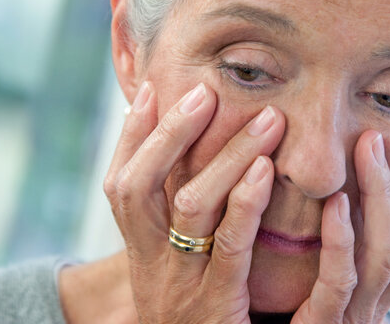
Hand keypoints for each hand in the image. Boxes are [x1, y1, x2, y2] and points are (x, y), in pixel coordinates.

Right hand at [104, 81, 285, 322]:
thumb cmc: (196, 312)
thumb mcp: (176, 265)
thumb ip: (179, 217)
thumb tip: (186, 161)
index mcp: (139, 249)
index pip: (121, 182)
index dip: (131, 136)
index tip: (150, 89)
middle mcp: (149, 263)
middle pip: (142, 186)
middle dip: (172, 134)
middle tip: (207, 92)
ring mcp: (180, 284)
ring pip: (189, 207)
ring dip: (226, 156)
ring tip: (265, 119)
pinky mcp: (216, 308)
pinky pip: (229, 248)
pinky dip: (246, 203)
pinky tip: (267, 171)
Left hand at [291, 128, 389, 322]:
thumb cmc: (280, 313)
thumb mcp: (316, 272)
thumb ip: (333, 235)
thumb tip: (340, 176)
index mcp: (376, 288)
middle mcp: (373, 302)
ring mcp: (350, 316)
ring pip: (384, 255)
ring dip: (380, 197)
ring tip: (371, 145)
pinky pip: (337, 284)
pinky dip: (341, 242)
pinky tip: (336, 202)